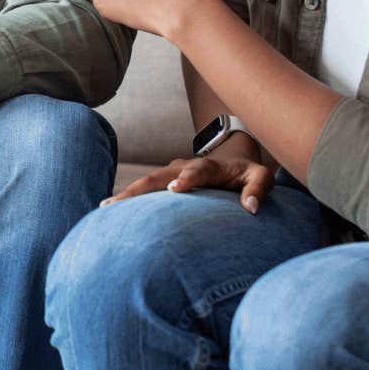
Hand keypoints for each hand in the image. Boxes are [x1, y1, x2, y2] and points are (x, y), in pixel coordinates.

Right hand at [104, 138, 273, 213]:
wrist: (232, 158)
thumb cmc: (247, 174)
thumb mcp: (262, 177)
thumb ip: (259, 189)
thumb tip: (250, 209)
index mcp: (212, 167)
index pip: (199, 170)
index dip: (188, 178)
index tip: (175, 189)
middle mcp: (186, 167)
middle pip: (160, 175)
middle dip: (141, 188)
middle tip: (122, 202)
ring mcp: (172, 173)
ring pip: (147, 183)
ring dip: (127, 194)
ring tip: (106, 208)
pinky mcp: (165, 182)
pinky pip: (145, 190)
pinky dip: (128, 199)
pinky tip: (108, 211)